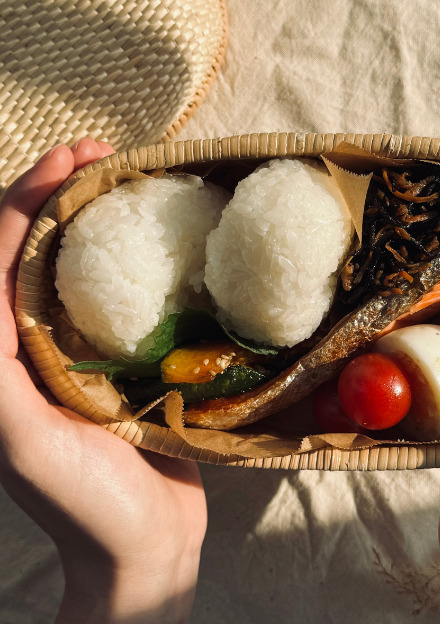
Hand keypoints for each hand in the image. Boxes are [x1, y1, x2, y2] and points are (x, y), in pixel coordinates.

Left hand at [0, 140, 207, 623]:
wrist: (144, 548)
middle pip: (37, 251)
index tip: (76, 157)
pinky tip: (161, 245)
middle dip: (61, 194)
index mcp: (2, 356)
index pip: (2, 257)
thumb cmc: (83, 506)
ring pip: (80, 268)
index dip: (29, 200)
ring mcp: (79, 354)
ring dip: (99, 220)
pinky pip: (121, 299)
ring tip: (132, 183)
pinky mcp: (122, 365)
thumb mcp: (24, 441)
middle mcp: (33, 347)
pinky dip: (134, 262)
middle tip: (106, 153)